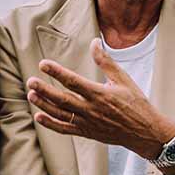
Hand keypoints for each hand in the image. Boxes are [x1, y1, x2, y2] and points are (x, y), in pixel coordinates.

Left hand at [27, 39, 174, 161]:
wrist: (144, 132)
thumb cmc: (136, 103)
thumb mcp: (123, 79)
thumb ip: (106, 62)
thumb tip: (94, 42)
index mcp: (100, 94)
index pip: (73, 82)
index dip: (57, 72)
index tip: (43, 64)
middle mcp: (92, 110)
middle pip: (63, 99)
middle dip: (45, 90)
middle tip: (30, 81)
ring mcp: (88, 123)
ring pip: (61, 114)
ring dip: (44, 105)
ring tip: (31, 95)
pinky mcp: (87, 133)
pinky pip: (66, 129)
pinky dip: (51, 124)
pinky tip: (39, 116)